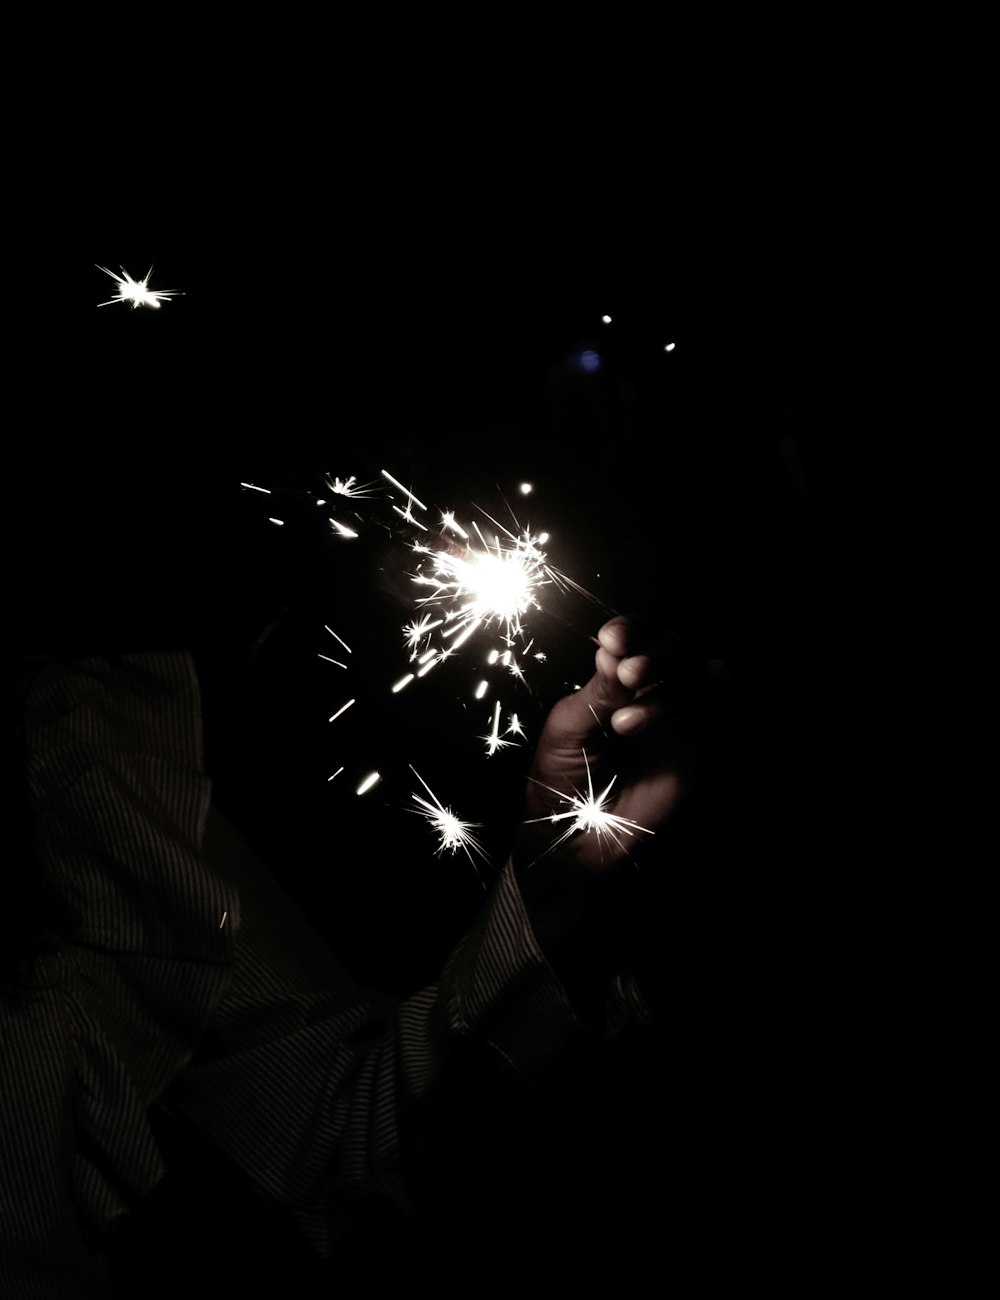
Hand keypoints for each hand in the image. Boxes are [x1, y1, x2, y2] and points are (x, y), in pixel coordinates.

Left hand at [515, 615, 703, 875]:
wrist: (574, 839)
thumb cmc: (561, 778)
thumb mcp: (569, 728)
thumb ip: (598, 691)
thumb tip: (616, 649)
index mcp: (616, 682)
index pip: (636, 641)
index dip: (632, 632)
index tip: (615, 640)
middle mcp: (653, 695)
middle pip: (676, 652)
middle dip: (656, 655)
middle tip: (630, 674)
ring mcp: (681, 723)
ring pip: (700, 683)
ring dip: (671, 692)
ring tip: (625, 723)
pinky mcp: (703, 754)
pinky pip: (728, 722)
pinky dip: (723, 709)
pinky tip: (697, 720)